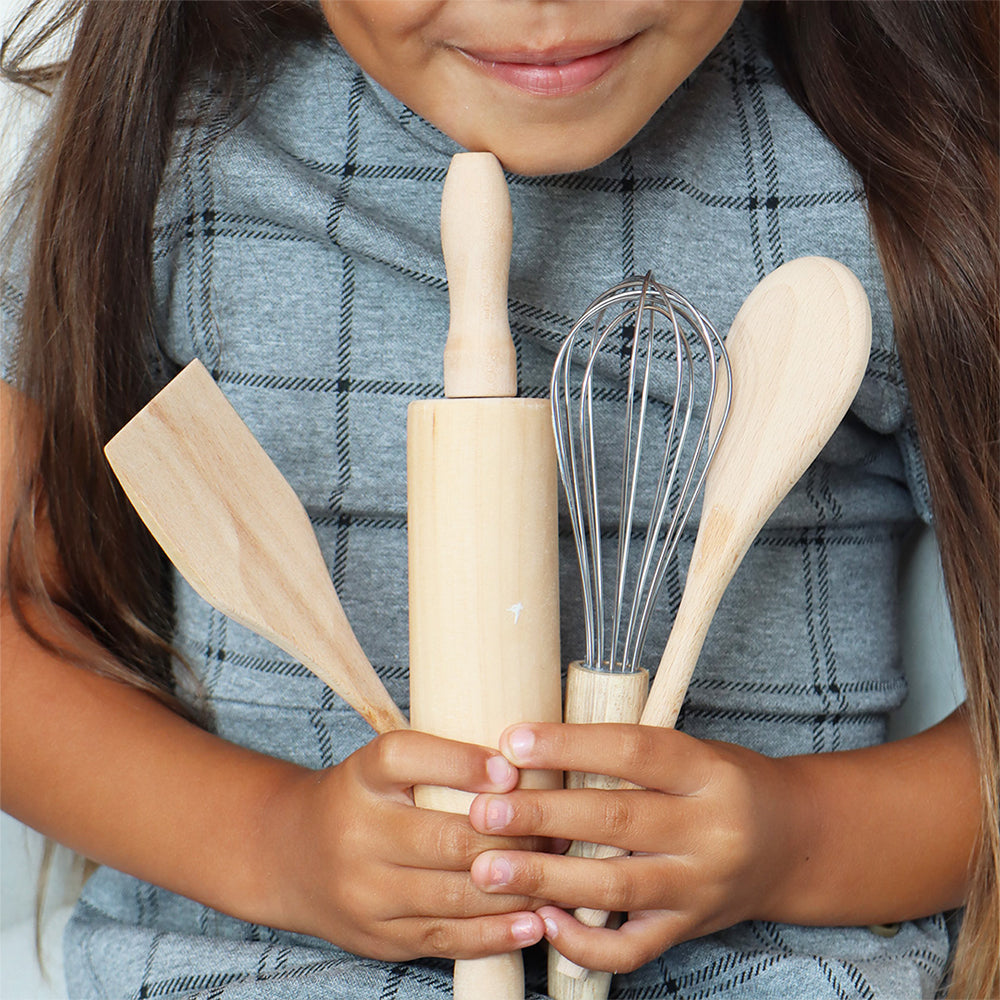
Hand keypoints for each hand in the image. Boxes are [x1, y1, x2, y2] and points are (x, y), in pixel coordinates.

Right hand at [261, 730, 550, 960]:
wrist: (289, 855)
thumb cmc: (360, 798)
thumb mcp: (381, 764)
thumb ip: (439, 758)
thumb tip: (525, 764)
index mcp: (361, 776)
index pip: (405, 757)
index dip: (460, 762)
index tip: (510, 768)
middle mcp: (356, 832)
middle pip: (443, 838)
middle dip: (513, 839)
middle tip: (559, 831)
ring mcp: (365, 891)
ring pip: (452, 895)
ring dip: (515, 889)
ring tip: (560, 877)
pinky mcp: (378, 936)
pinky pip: (445, 939)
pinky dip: (495, 933)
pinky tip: (533, 923)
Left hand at [466, 723, 791, 972]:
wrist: (793, 841)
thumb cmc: (720, 783)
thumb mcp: (691, 751)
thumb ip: (628, 754)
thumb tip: (532, 750)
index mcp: (707, 771)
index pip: (633, 750)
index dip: (570, 744)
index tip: (514, 742)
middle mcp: (710, 829)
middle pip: (618, 820)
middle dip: (543, 816)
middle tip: (484, 812)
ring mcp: (700, 886)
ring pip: (617, 885)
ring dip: (545, 880)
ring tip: (487, 870)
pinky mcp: (689, 929)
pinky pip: (632, 947)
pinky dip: (584, 941)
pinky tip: (542, 921)